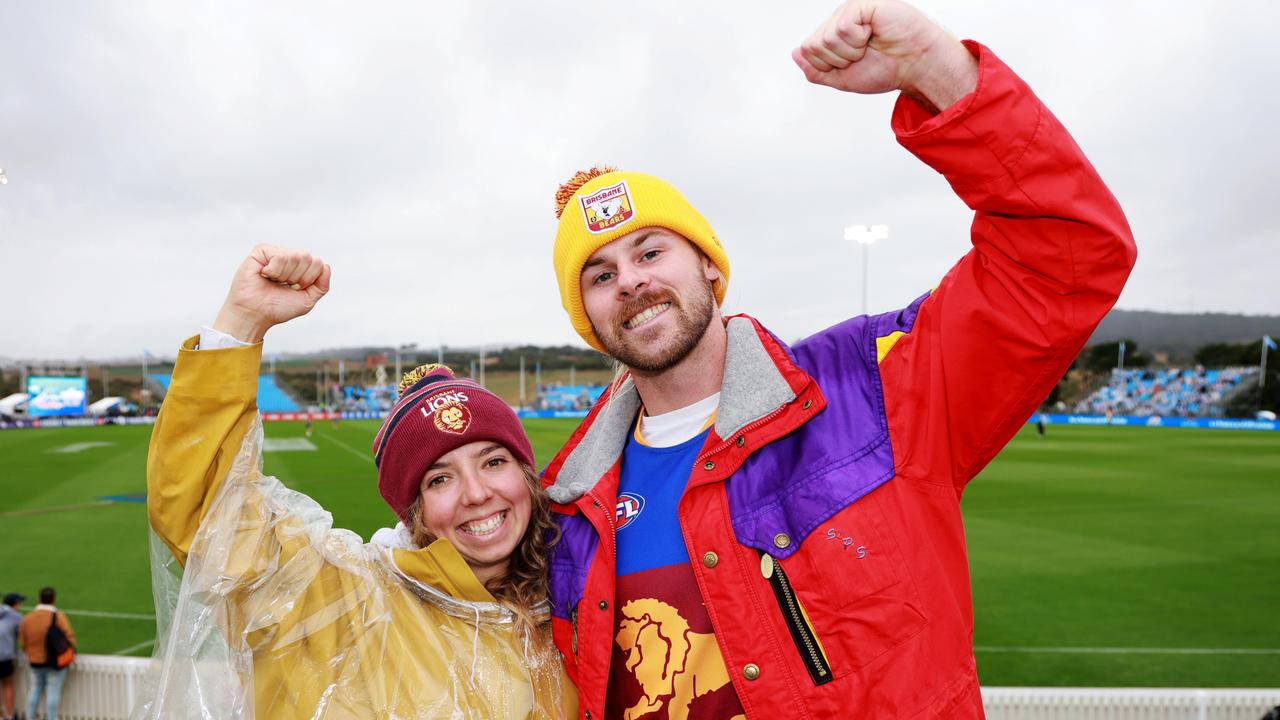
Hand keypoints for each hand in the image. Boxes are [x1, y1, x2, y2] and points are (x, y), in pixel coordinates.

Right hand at [212, 245, 330, 343]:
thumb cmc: (278, 308)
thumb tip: (326, 266)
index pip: (318, 263)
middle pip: (307, 257)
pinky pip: (280, 256)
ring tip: (273, 281)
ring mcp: (275, 253)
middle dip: (298, 278)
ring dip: (285, 276)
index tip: (295, 289)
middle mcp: (289, 257)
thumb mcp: (307, 300)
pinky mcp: (261, 251)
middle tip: (283, 285)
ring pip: (295, 256)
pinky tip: (265, 275)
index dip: (308, 280)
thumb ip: (322, 285)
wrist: (255, 315)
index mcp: (300, 267)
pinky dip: (274, 271)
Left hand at [792, 0, 977, 112]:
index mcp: (833, 35)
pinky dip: (858, 40)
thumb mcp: (842, 79)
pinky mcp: (862, 5)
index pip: (807, 51)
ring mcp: (850, 11)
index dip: (828, 66)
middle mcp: (839, 21)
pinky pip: (842, 27)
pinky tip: (873, 34)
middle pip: (813, 45)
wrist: (915, 67)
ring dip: (850, 51)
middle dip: (838, 60)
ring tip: (869, 45)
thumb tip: (796, 53)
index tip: (852, 65)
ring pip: (827, 37)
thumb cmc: (886, 70)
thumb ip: (816, 70)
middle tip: (862, 55)